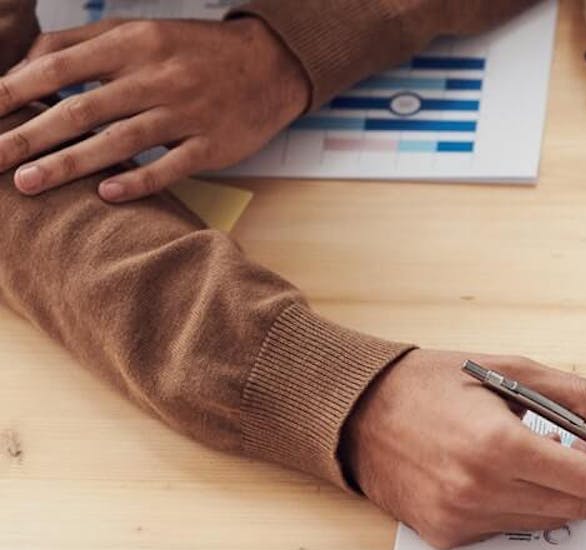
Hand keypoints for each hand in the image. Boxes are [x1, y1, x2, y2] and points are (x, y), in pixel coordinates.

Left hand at [0, 17, 307, 200]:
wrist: (272, 64)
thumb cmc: (195, 49)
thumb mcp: (140, 31)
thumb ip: (81, 44)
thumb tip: (25, 68)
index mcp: (133, 43)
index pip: (59, 66)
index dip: (15, 90)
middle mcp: (156, 77)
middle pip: (80, 109)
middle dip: (29, 137)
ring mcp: (186, 114)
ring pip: (118, 142)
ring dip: (69, 164)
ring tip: (27, 184)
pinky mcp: (213, 145)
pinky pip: (170, 167)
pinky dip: (138, 180)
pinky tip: (107, 194)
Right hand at [343, 350, 585, 548]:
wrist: (355, 413)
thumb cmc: (431, 384)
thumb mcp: (512, 369)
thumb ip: (579, 398)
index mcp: (495, 446)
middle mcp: (478, 492)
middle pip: (579, 507)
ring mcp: (462, 521)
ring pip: (551, 521)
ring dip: (580, 495)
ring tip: (585, 461)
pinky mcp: (450, 537)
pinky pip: (515, 528)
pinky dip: (538, 505)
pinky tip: (534, 476)